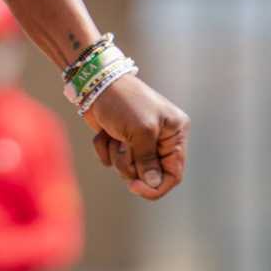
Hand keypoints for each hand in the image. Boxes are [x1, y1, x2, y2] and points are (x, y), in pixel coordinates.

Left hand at [83, 74, 187, 199]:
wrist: (95, 83)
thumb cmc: (124, 102)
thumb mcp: (140, 132)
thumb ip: (148, 161)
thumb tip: (153, 185)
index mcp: (174, 133)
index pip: (174, 174)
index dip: (156, 186)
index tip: (135, 187)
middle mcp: (160, 138)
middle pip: (149, 174)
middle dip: (131, 164)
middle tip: (123, 147)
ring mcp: (140, 139)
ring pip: (129, 168)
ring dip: (117, 155)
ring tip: (114, 136)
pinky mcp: (121, 139)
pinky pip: (112, 160)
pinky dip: (105, 148)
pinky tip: (104, 132)